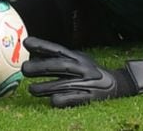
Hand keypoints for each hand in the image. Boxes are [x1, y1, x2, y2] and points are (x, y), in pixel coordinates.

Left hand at [21, 37, 142, 107]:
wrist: (118, 85)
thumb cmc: (90, 73)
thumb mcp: (78, 60)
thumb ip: (60, 58)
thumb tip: (35, 53)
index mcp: (77, 57)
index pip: (58, 49)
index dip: (42, 45)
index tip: (26, 42)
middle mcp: (81, 67)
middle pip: (59, 65)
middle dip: (41, 66)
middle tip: (24, 68)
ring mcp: (86, 82)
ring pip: (64, 83)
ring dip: (47, 86)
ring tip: (31, 89)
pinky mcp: (90, 98)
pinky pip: (75, 98)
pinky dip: (64, 99)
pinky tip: (52, 101)